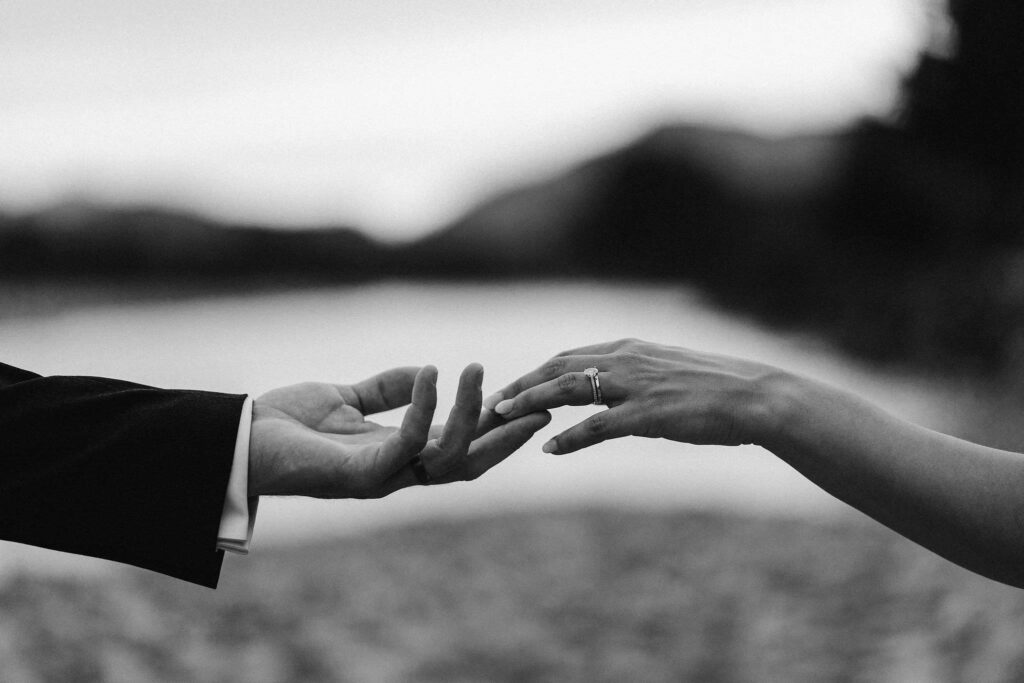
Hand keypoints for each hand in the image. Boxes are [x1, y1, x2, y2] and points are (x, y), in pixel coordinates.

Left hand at [249, 364, 550, 497]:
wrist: (233, 441)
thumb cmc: (285, 424)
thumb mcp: (346, 397)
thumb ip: (389, 388)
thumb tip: (430, 372)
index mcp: (397, 457)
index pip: (460, 448)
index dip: (495, 431)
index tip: (527, 403)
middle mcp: (396, 473)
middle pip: (468, 463)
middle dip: (506, 439)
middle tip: (541, 407)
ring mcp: (379, 478)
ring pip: (446, 455)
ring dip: (469, 415)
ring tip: (477, 370)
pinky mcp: (358, 474)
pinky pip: (406, 445)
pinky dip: (426, 410)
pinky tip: (435, 374)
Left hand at [483, 338, 782, 453]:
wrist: (754, 397)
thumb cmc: (714, 387)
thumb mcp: (665, 372)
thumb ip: (634, 376)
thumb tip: (611, 390)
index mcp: (629, 349)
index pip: (568, 356)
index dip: (535, 373)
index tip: (511, 387)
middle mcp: (626, 360)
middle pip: (558, 368)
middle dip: (521, 384)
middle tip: (492, 402)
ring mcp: (635, 386)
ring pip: (569, 390)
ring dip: (532, 402)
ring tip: (503, 416)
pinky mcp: (648, 414)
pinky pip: (598, 427)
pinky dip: (570, 437)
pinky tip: (550, 448)